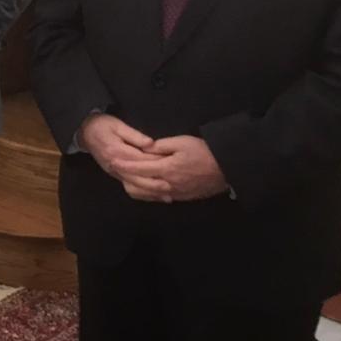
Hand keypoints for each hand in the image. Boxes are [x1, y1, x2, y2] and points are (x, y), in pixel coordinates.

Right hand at [78, 113, 171, 201]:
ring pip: (133, 186)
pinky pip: (128, 187)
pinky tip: (152, 195)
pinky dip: (141, 193)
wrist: (84, 132)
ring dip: (149, 193)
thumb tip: (151, 144)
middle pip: (137, 178)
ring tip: (166, 196)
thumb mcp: (118, 125)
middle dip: (154, 184)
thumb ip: (134, 135)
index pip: (140, 160)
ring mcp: (114, 172)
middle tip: (171, 187)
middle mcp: (115, 165)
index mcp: (117, 151)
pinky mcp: (114, 174)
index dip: (156, 163)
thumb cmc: (102, 125)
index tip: (171, 166)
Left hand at [113, 135, 228, 201]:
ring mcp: (175, 193)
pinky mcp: (182, 198)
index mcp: (167, 169)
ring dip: (135, 187)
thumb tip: (146, 147)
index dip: (125, 165)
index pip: (140, 168)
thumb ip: (161, 146)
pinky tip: (143, 189)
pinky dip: (148, 194)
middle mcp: (168, 184)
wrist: (227, 170)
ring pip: (149, 194)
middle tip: (114, 170)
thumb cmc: (204, 153)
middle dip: (126, 176)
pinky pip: (160, 198)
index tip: (113, 161)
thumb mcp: (182, 142)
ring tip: (124, 179)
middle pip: (141, 184)